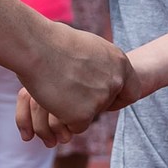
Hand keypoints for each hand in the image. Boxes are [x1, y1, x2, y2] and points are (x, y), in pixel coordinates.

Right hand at [13, 23, 132, 143]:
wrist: (35, 46)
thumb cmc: (53, 41)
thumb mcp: (89, 47)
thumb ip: (101, 64)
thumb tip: (103, 72)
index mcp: (120, 62)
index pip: (132, 91)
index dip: (117, 97)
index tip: (103, 97)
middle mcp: (115, 81)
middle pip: (107, 105)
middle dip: (91, 103)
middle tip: (70, 89)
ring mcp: (100, 99)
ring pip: (89, 116)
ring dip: (73, 107)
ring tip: (57, 86)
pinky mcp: (82, 115)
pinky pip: (75, 126)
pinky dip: (63, 117)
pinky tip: (53, 97)